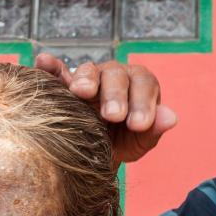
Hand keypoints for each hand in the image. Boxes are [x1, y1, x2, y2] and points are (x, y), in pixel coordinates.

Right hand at [35, 53, 177, 167]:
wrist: (94, 153)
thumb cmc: (122, 142)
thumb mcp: (140, 141)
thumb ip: (155, 129)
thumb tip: (171, 118)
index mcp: (139, 84)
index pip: (144, 84)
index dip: (143, 103)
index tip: (138, 125)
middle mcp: (114, 75)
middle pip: (116, 75)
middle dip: (115, 94)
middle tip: (112, 116)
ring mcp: (88, 77)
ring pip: (89, 70)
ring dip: (86, 79)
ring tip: (81, 92)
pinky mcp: (63, 83)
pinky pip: (57, 72)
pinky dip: (50, 66)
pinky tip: (43, 63)